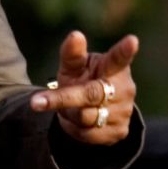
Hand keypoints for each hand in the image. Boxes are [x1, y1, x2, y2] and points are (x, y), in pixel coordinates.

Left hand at [30, 30, 139, 145]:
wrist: (93, 111)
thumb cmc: (83, 79)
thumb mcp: (74, 67)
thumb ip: (72, 54)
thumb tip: (75, 35)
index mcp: (113, 67)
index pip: (118, 59)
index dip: (125, 51)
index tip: (132, 40)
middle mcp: (124, 89)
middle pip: (90, 94)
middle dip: (62, 98)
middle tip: (35, 102)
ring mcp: (124, 111)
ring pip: (85, 116)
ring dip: (68, 112)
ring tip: (69, 106)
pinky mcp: (119, 131)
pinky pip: (86, 133)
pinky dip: (74, 128)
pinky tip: (77, 121)